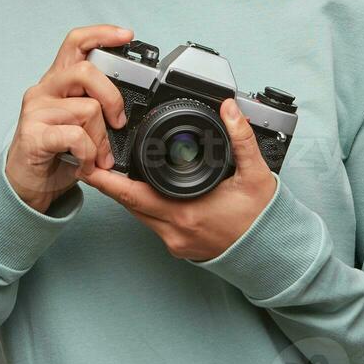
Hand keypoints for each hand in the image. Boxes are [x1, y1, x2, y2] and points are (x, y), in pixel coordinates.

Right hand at [5, 24, 132, 213]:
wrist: (27, 185)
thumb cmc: (56, 153)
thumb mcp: (80, 125)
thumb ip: (98, 109)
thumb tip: (131, 111)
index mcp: (58, 81)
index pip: (76, 42)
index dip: (102, 34)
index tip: (127, 35)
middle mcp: (45, 89)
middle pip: (86, 71)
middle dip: (113, 98)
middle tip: (118, 122)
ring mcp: (36, 111)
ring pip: (88, 109)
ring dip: (101, 139)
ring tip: (98, 157)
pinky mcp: (33, 134)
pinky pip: (76, 137)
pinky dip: (88, 155)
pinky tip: (84, 165)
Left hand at [83, 97, 277, 260]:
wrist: (275, 254)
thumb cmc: (264, 219)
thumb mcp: (256, 175)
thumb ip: (241, 139)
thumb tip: (229, 109)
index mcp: (187, 212)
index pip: (134, 195)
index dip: (107, 180)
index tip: (88, 165)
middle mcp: (175, 231)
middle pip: (129, 204)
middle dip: (110, 183)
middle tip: (94, 160)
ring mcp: (175, 242)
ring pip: (139, 215)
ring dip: (127, 194)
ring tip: (113, 170)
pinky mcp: (180, 247)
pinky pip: (152, 223)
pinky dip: (144, 205)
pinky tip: (144, 190)